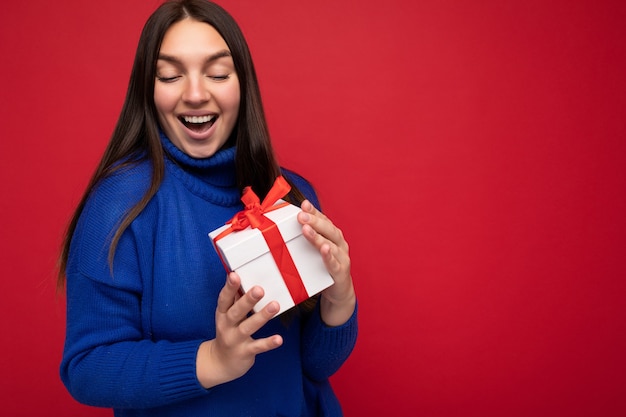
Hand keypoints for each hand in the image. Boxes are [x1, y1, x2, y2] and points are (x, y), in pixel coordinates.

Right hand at [196, 272, 282, 388]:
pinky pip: (258, 347)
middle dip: (247, 300)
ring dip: (262, 316)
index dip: (229, 287)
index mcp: (222, 314)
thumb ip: (235, 300)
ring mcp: (235, 340)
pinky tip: (279, 339)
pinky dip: (268, 343)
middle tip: (259, 289)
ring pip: (248, 327)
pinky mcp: (245, 352)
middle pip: (236, 312)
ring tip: (275, 305)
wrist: (220, 363)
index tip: (234, 275)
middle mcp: (226, 326)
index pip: (224, 299)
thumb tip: (240, 276)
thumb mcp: (227, 316)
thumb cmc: (228, 332)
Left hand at [298, 200, 355, 325]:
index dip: (314, 212)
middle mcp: (339, 243)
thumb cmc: (323, 268)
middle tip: (301, 215)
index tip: (304, 204)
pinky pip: (334, 263)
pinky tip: (324, 250)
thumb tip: (283, 227)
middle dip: (314, 221)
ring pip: (330, 244)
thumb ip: (304, 239)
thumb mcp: (313, 252)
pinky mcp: (341, 272)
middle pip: (328, 229)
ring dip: (318, 237)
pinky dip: (329, 256)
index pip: (323, 220)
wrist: (338, 292)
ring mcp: (342, 257)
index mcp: (332, 236)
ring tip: (306, 229)